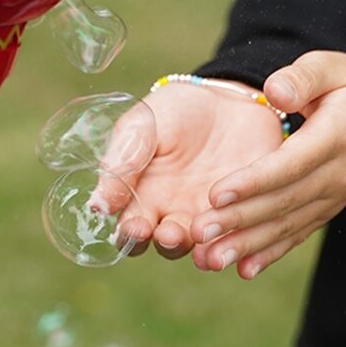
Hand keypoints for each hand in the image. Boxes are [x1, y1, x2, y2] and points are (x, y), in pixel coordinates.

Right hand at [96, 81, 284, 260]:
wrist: (230, 97)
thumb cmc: (174, 111)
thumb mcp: (141, 127)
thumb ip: (122, 163)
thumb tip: (96, 207)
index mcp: (143, 199)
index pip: (130, 232)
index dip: (130, 236)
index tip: (135, 227)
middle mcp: (176, 215)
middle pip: (167, 245)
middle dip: (168, 243)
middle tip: (169, 233)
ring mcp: (214, 216)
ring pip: (206, 246)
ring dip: (204, 249)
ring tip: (202, 239)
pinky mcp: (249, 211)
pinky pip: (244, 233)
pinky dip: (241, 240)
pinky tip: (238, 236)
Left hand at [189, 51, 345, 277]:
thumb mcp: (331, 67)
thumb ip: (302, 76)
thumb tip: (274, 91)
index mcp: (335, 137)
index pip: (289, 165)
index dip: (253, 182)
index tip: (215, 194)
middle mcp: (337, 174)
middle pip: (283, 201)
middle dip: (239, 219)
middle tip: (198, 231)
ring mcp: (332, 198)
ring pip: (287, 225)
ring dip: (248, 244)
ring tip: (212, 259)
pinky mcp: (324, 211)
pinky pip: (297, 235)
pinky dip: (270, 254)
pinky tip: (243, 270)